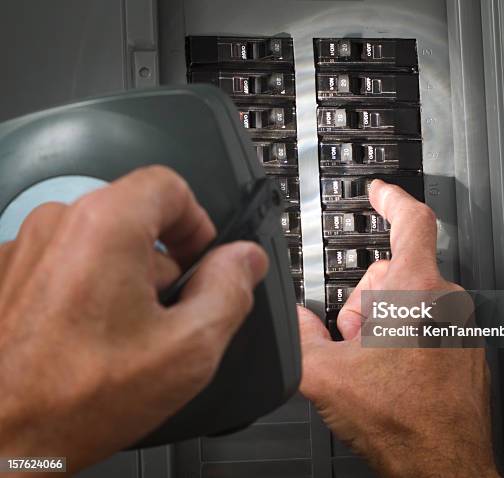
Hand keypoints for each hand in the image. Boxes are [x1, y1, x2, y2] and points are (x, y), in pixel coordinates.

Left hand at [0, 166, 267, 472]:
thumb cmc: (78, 399)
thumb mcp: (188, 347)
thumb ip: (230, 290)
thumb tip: (245, 259)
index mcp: (105, 226)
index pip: (169, 185)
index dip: (198, 222)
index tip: (202, 262)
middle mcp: (58, 225)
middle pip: (136, 217)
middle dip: (165, 261)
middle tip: (170, 315)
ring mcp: (26, 250)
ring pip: (102, 244)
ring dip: (127, 280)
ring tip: (127, 337)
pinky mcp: (8, 277)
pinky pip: (68, 265)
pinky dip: (90, 291)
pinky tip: (91, 341)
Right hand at [299, 180, 497, 477]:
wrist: (444, 464)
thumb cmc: (403, 423)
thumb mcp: (327, 376)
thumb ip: (299, 336)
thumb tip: (293, 319)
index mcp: (417, 292)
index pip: (412, 221)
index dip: (391, 198)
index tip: (380, 190)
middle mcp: (447, 301)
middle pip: (394, 271)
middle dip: (365, 300)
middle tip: (354, 340)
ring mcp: (460, 324)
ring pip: (409, 298)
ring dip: (383, 320)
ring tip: (374, 362)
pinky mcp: (465, 345)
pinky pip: (428, 320)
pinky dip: (404, 333)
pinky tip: (393, 371)